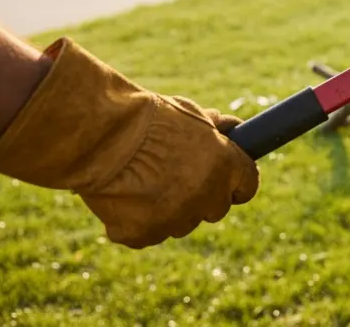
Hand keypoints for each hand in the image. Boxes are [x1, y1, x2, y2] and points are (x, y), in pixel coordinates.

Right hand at [0, 39, 258, 247]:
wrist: (102, 135)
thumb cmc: (147, 118)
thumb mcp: (189, 113)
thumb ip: (214, 128)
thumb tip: (233, 127)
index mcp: (225, 166)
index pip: (247, 186)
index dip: (235, 183)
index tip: (226, 180)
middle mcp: (206, 197)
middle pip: (215, 209)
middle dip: (202, 197)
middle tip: (178, 178)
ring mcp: (174, 220)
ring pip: (180, 223)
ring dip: (169, 210)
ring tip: (143, 183)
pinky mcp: (142, 235)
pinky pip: (147, 234)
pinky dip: (136, 222)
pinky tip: (123, 198)